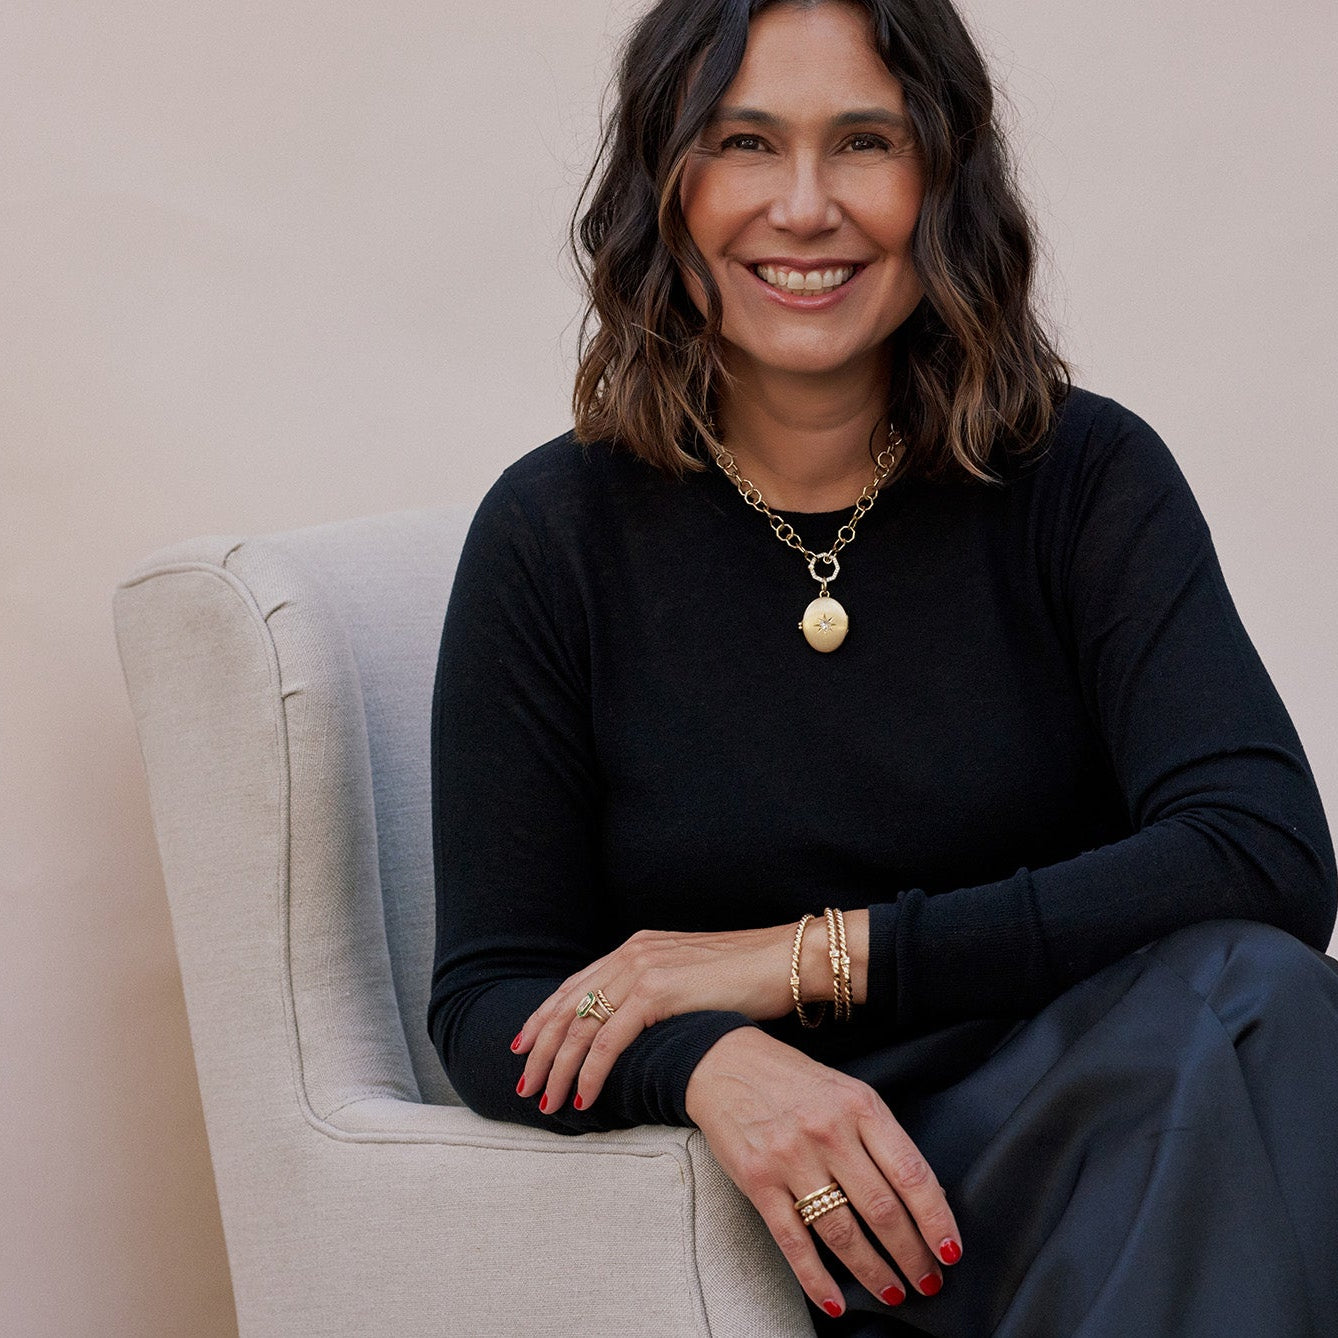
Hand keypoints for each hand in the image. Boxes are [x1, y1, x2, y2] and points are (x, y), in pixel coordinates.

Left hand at [512, 924, 795, 1114]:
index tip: (525, 1049)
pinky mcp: (657, 992)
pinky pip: (609, 1040)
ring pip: (579, 1026)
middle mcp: (631, 954)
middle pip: (566, 1006)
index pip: (575, 986)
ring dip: (558, 1068)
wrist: (786, 961)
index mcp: (636, 949)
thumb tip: (638, 1031)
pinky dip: (590, 1072)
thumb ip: (660, 996)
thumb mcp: (691, 982)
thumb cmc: (749, 978)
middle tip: (524, 1085)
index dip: (544, 1019)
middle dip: (539, 1049)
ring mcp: (642, 969)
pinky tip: (584, 1097)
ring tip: (546, 1100)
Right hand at [684, 1027, 962, 1318]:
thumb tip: (921, 1195)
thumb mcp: (847, 1091)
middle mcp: (828, 1131)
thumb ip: (879, 1136)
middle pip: (882, 1210)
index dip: (936, 1219)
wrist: (725, 1063)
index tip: (949, 1249)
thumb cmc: (793, 1080)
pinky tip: (835, 1301)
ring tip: (893, 1291)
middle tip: (927, 1280)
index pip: (911, 1173)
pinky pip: (794, 1242)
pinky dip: (817, 1280)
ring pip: (843, 1233)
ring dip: (874, 1272)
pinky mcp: (758, 1181)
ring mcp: (791, 1158)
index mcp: (859, 1106)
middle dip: (912, 1255)